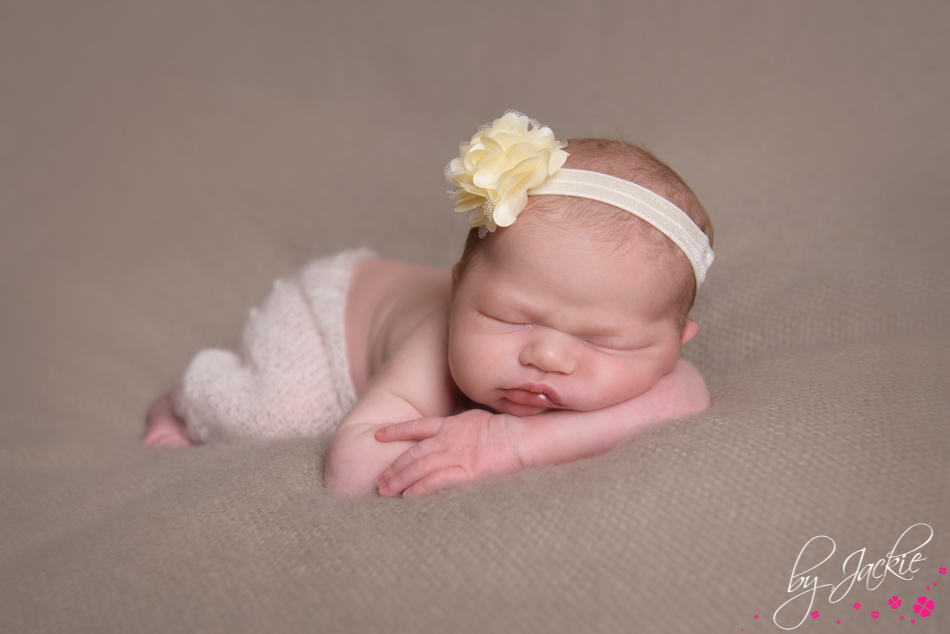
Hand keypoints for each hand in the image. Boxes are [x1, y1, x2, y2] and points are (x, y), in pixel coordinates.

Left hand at [374, 409, 522, 496]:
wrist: (520, 438)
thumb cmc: (505, 430)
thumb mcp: (476, 419)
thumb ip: (459, 428)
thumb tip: (452, 433)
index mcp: (450, 425)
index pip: (416, 427)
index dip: (395, 431)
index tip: (378, 436)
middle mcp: (447, 439)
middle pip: (411, 454)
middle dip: (392, 468)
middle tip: (379, 481)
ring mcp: (455, 455)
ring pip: (418, 468)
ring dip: (399, 481)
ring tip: (385, 492)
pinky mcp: (465, 472)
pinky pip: (435, 482)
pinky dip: (419, 490)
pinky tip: (408, 497)